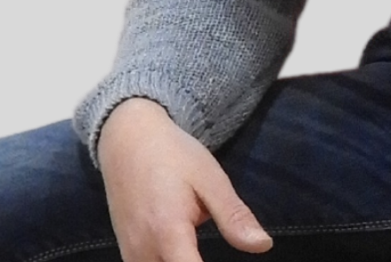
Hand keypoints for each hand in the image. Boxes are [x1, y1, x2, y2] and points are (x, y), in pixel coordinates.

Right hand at [98, 97, 271, 260]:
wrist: (127, 140)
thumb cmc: (173, 155)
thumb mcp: (210, 178)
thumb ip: (233, 216)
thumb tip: (264, 245)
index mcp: (168, 233)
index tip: (226, 258)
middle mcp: (144, 252)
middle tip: (208, 241)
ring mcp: (130, 255)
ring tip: (197, 248)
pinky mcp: (126, 253)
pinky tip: (183, 252)